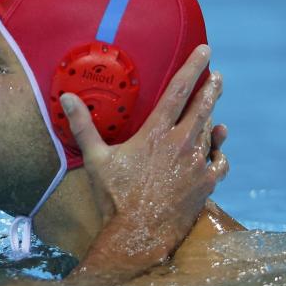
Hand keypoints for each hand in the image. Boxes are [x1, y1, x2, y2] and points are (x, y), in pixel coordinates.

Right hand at [62, 45, 228, 281]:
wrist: (137, 234)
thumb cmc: (114, 196)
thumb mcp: (95, 159)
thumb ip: (83, 126)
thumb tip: (66, 98)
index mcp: (156, 133)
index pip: (178, 91)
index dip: (192, 68)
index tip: (205, 51)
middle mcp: (182, 144)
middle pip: (204, 107)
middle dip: (211, 89)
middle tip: (217, 77)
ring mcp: (197, 164)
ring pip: (212, 134)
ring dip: (214, 121)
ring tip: (216, 117)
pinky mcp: (206, 184)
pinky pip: (219, 162)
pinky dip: (218, 153)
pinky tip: (215, 151)